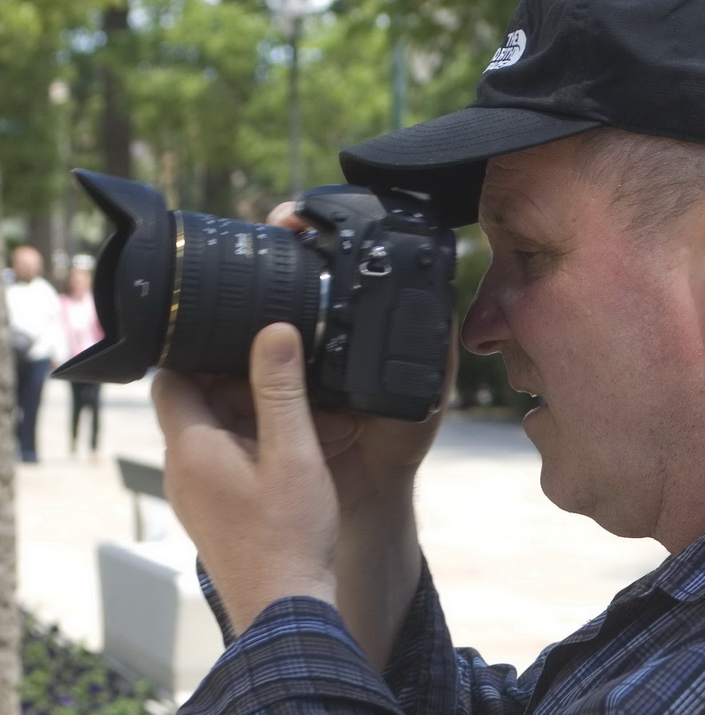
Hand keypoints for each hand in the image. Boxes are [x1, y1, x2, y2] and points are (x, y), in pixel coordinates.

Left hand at [153, 323, 339, 633]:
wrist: (283, 608)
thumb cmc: (288, 536)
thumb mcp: (294, 452)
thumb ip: (282, 390)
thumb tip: (274, 333)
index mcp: (191, 448)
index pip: (172, 378)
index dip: (204, 354)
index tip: (246, 347)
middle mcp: (180, 470)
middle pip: (195, 403)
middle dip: (237, 386)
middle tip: (285, 385)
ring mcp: (193, 494)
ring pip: (211, 433)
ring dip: (248, 418)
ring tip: (295, 422)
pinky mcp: (210, 512)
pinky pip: (220, 462)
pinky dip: (250, 447)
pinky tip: (287, 457)